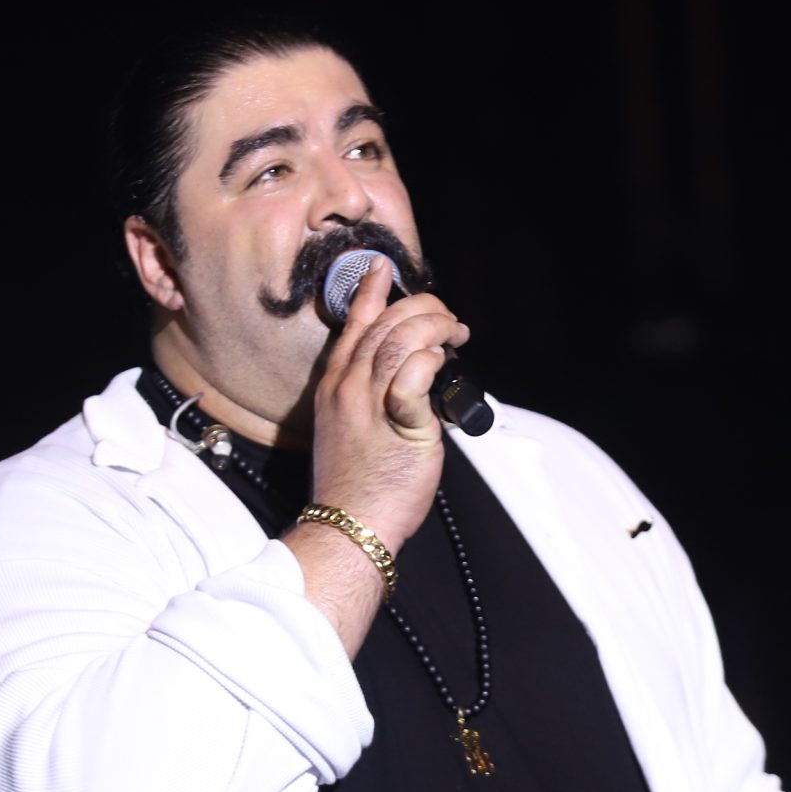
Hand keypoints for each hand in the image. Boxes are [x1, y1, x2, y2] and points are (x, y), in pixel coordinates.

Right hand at [306, 255, 470, 554]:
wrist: (348, 524)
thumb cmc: (356, 486)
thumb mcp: (350, 430)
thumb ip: (373, 398)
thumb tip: (412, 380)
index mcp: (334, 387)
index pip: (353, 326)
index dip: (370, 292)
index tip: (382, 267)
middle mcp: (348, 389)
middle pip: (384, 325)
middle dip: (422, 309)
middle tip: (448, 318)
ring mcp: (370, 405)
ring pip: (401, 340)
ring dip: (435, 328)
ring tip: (456, 334)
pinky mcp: (400, 424)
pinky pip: (415, 375)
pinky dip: (431, 361)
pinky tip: (444, 364)